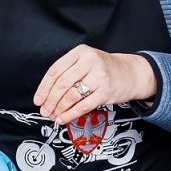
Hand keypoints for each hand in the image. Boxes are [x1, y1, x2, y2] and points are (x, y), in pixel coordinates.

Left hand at [33, 45, 157, 126]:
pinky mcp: (105, 92)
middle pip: (62, 84)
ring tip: (53, 115)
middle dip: (50, 100)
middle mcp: (89, 62)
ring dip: (59, 108)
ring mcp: (99, 77)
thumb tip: (47, 93)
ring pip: (71, 96)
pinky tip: (63, 118)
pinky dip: (70, 114)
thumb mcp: (86, 60)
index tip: (38, 99)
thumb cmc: (105, 68)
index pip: (56, 70)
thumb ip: (69, 71)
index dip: (44, 87)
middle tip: (44, 110)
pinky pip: (83, 106)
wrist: (132, 73)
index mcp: (81, 52)